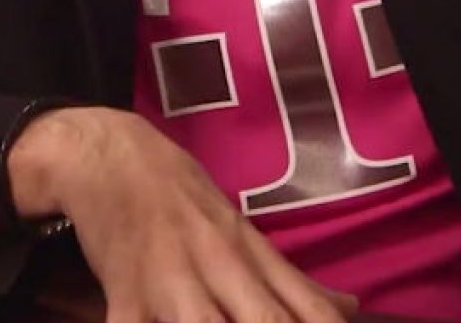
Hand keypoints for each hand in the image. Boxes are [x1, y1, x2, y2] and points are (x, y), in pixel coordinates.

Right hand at [6, 106, 357, 322]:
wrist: (111, 154)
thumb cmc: (181, 197)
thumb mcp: (239, 230)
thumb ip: (292, 280)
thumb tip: (349, 311)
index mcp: (250, 251)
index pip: (302, 303)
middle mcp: (219, 264)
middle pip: (264, 317)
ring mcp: (171, 280)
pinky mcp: (124, 294)